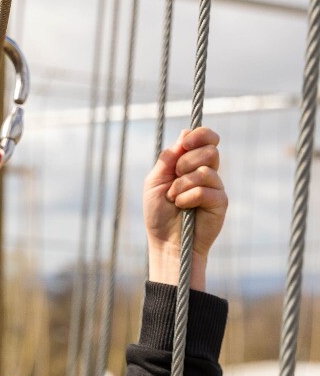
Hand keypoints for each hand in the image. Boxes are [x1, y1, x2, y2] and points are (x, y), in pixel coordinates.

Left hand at [144, 127, 227, 288]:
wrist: (166, 242)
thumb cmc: (158, 214)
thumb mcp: (155, 182)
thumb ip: (168, 159)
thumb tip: (184, 133)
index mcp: (191, 164)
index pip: (206, 139)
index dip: (201, 135)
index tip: (186, 143)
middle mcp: (206, 173)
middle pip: (210, 150)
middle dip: (187, 162)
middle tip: (175, 178)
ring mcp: (215, 187)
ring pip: (207, 170)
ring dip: (183, 184)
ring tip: (174, 198)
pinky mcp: (221, 202)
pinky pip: (206, 190)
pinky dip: (188, 197)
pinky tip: (183, 207)